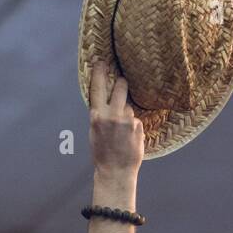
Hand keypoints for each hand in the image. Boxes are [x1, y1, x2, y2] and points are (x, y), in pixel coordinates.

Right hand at [88, 63, 143, 184]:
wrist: (115, 171)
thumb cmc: (102, 153)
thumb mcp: (95, 132)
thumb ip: (100, 116)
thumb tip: (106, 103)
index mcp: (96, 116)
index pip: (97, 89)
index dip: (99, 73)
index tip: (101, 62)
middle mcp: (111, 115)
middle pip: (120, 88)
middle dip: (123, 83)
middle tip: (124, 81)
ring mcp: (126, 119)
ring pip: (129, 107)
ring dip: (127, 114)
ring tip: (123, 132)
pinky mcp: (138, 126)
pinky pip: (136, 120)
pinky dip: (134, 127)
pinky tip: (130, 138)